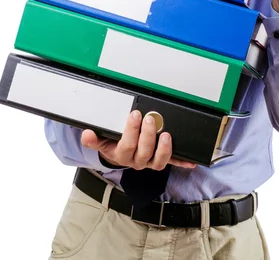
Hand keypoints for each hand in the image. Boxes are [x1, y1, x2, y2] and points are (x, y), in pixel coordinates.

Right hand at [81, 110, 196, 169]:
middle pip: (144, 152)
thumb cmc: (113, 144)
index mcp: (122, 155)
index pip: (127, 145)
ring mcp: (150, 161)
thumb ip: (93, 139)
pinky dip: (182, 161)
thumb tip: (86, 134)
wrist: (119, 156)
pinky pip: (173, 163)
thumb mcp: (101, 141)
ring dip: (164, 149)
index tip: (134, 114)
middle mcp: (137, 161)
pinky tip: (192, 160)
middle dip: (148, 135)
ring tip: (167, 135)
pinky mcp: (160, 160)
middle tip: (150, 118)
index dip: (131, 131)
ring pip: (159, 161)